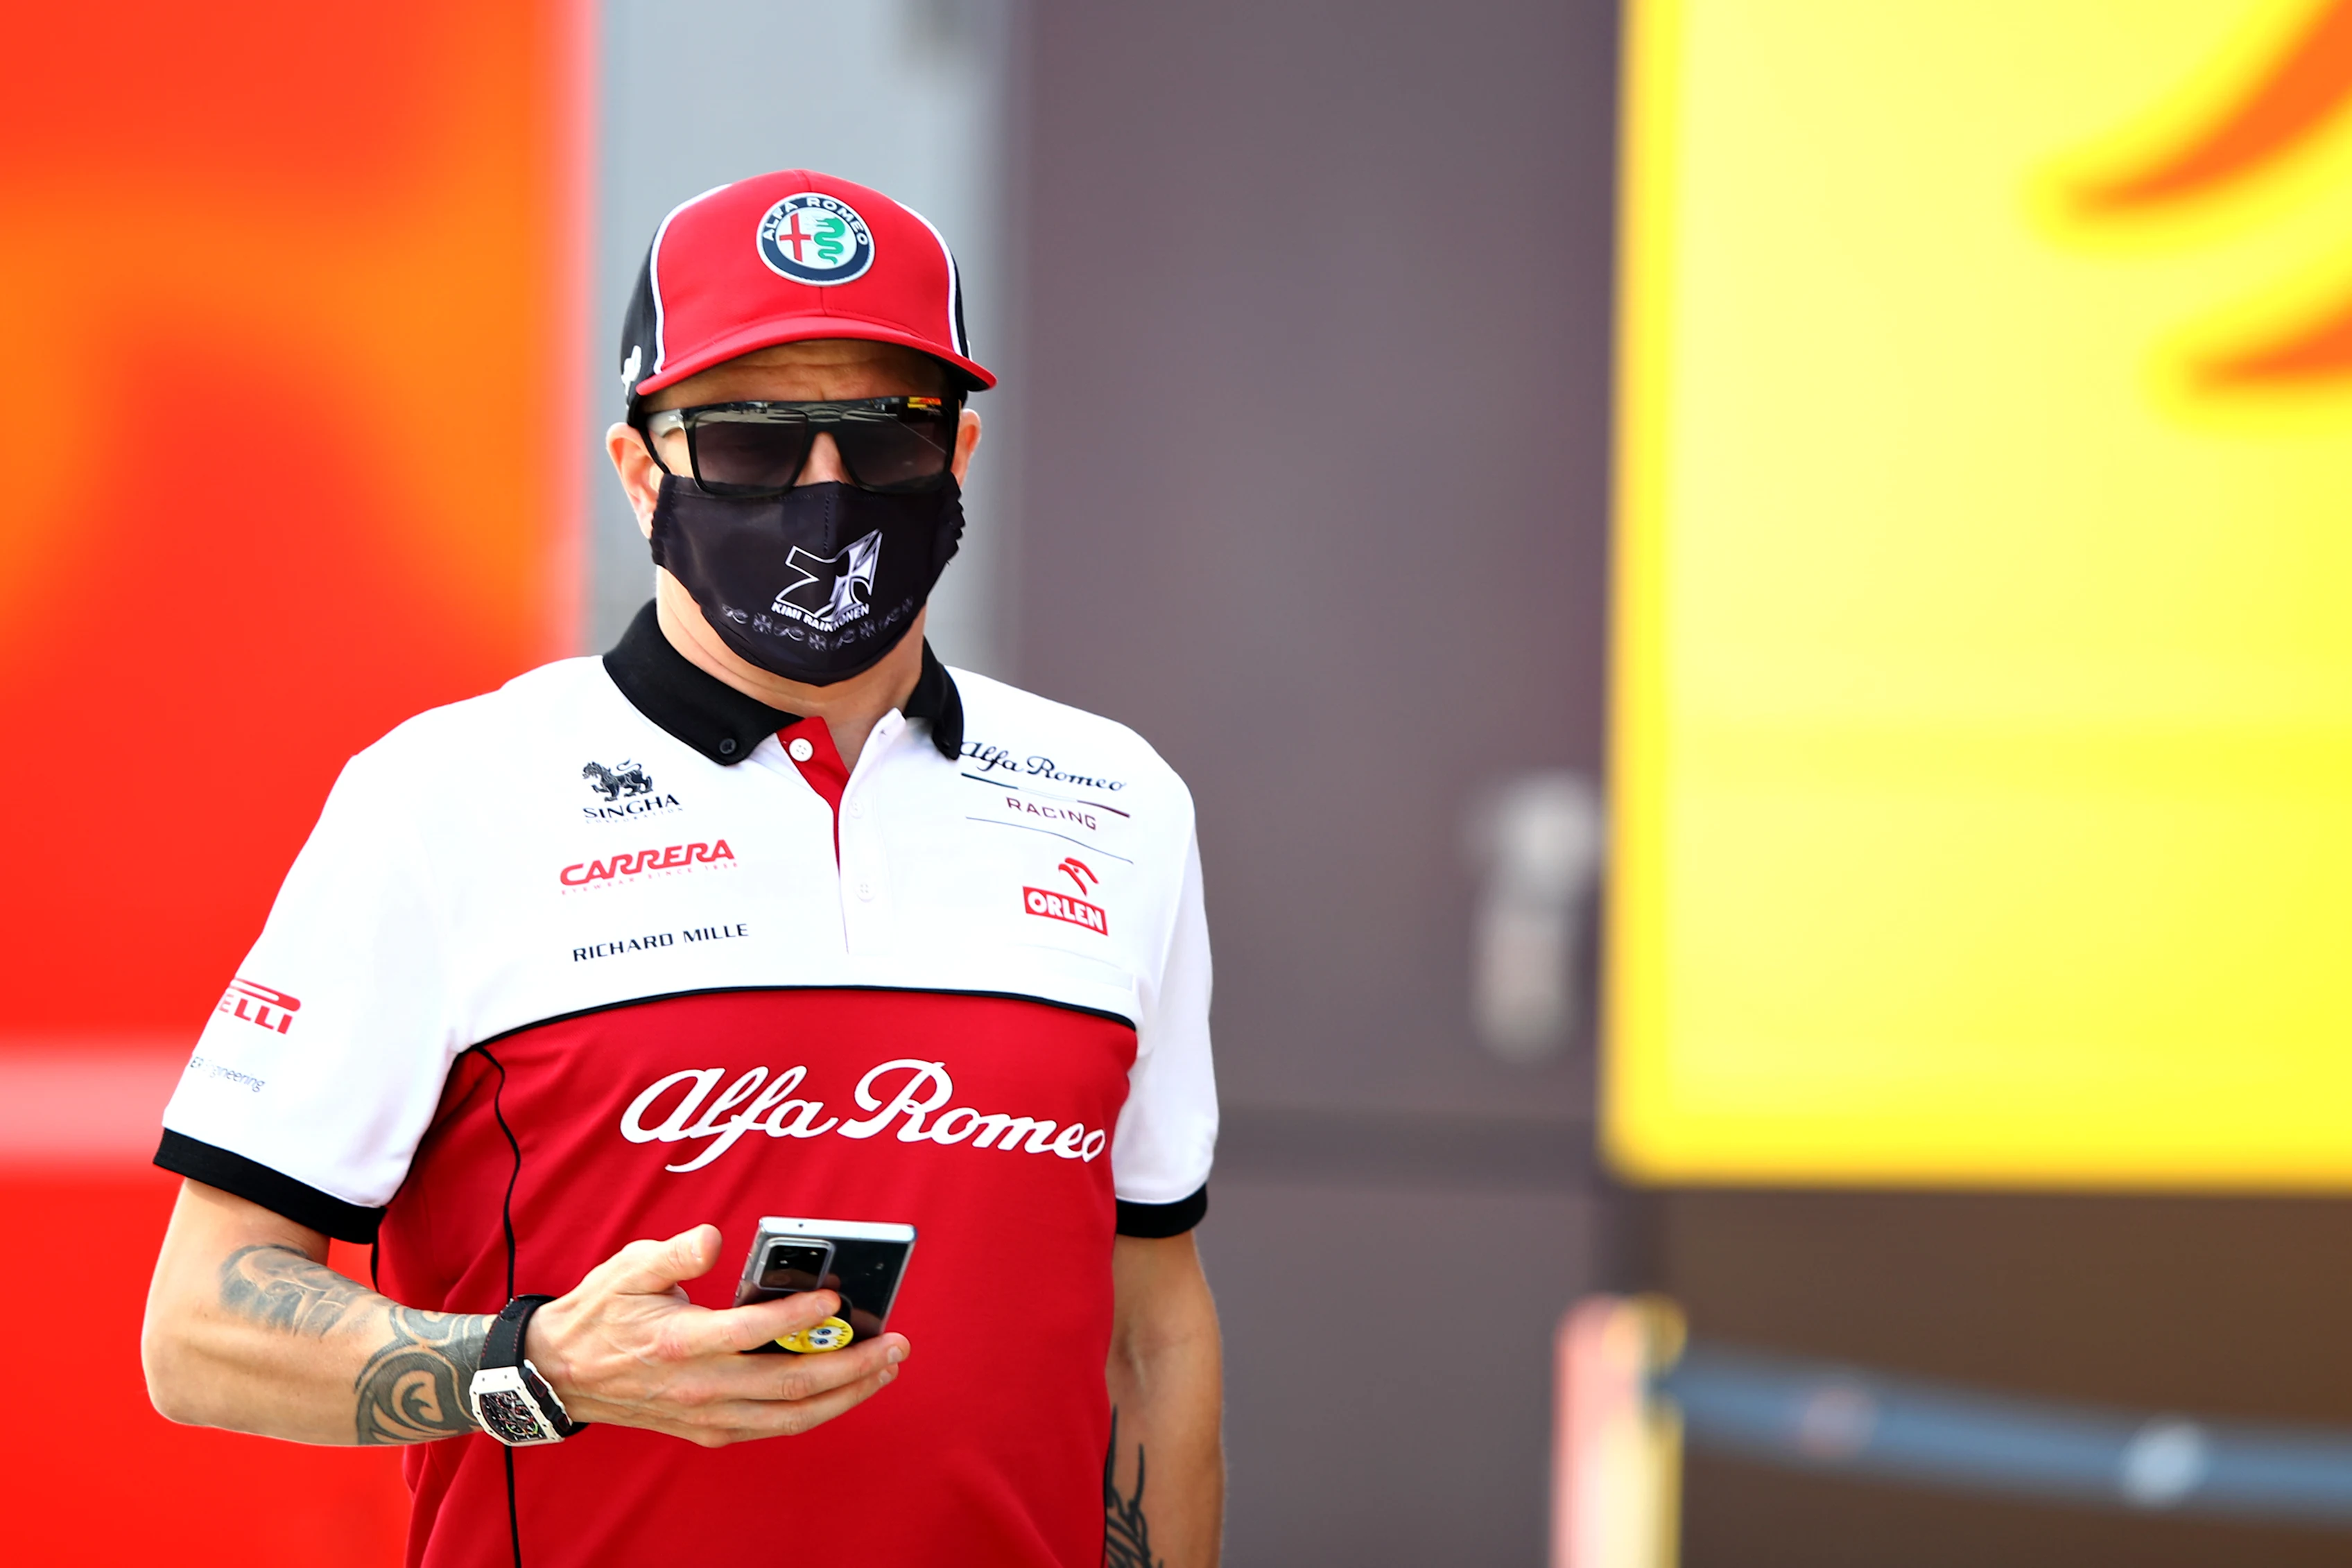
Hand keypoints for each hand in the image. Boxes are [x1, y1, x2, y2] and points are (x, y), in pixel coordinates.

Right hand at [524, 1224, 908, 1446]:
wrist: (561, 1373)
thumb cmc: (602, 1312)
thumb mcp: (629, 1268)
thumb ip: (675, 1253)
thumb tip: (715, 1238)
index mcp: (679, 1342)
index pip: (751, 1332)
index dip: (797, 1318)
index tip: (836, 1300)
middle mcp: (698, 1387)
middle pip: (789, 1384)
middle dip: (851, 1365)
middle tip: (896, 1344)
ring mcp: (707, 1415)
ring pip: (791, 1415)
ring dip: (846, 1394)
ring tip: (885, 1367)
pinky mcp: (711, 1430)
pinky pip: (775, 1426)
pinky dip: (816, 1411)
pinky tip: (846, 1389)